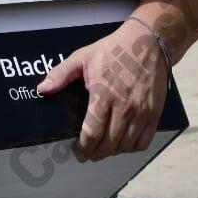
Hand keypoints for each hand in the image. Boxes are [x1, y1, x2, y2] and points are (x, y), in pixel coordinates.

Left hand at [36, 19, 167, 161]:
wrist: (148, 43)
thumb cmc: (114, 50)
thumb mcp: (82, 57)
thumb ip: (60, 74)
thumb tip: (42, 89)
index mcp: (104, 94)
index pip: (92, 132)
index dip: (83, 148)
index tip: (77, 152)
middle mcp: (124, 107)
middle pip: (108, 144)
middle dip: (95, 154)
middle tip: (87, 154)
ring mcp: (141, 112)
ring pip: (125, 146)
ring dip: (112, 152)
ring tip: (102, 149)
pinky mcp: (154, 113)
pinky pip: (144, 141)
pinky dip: (132, 148)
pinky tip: (122, 144)